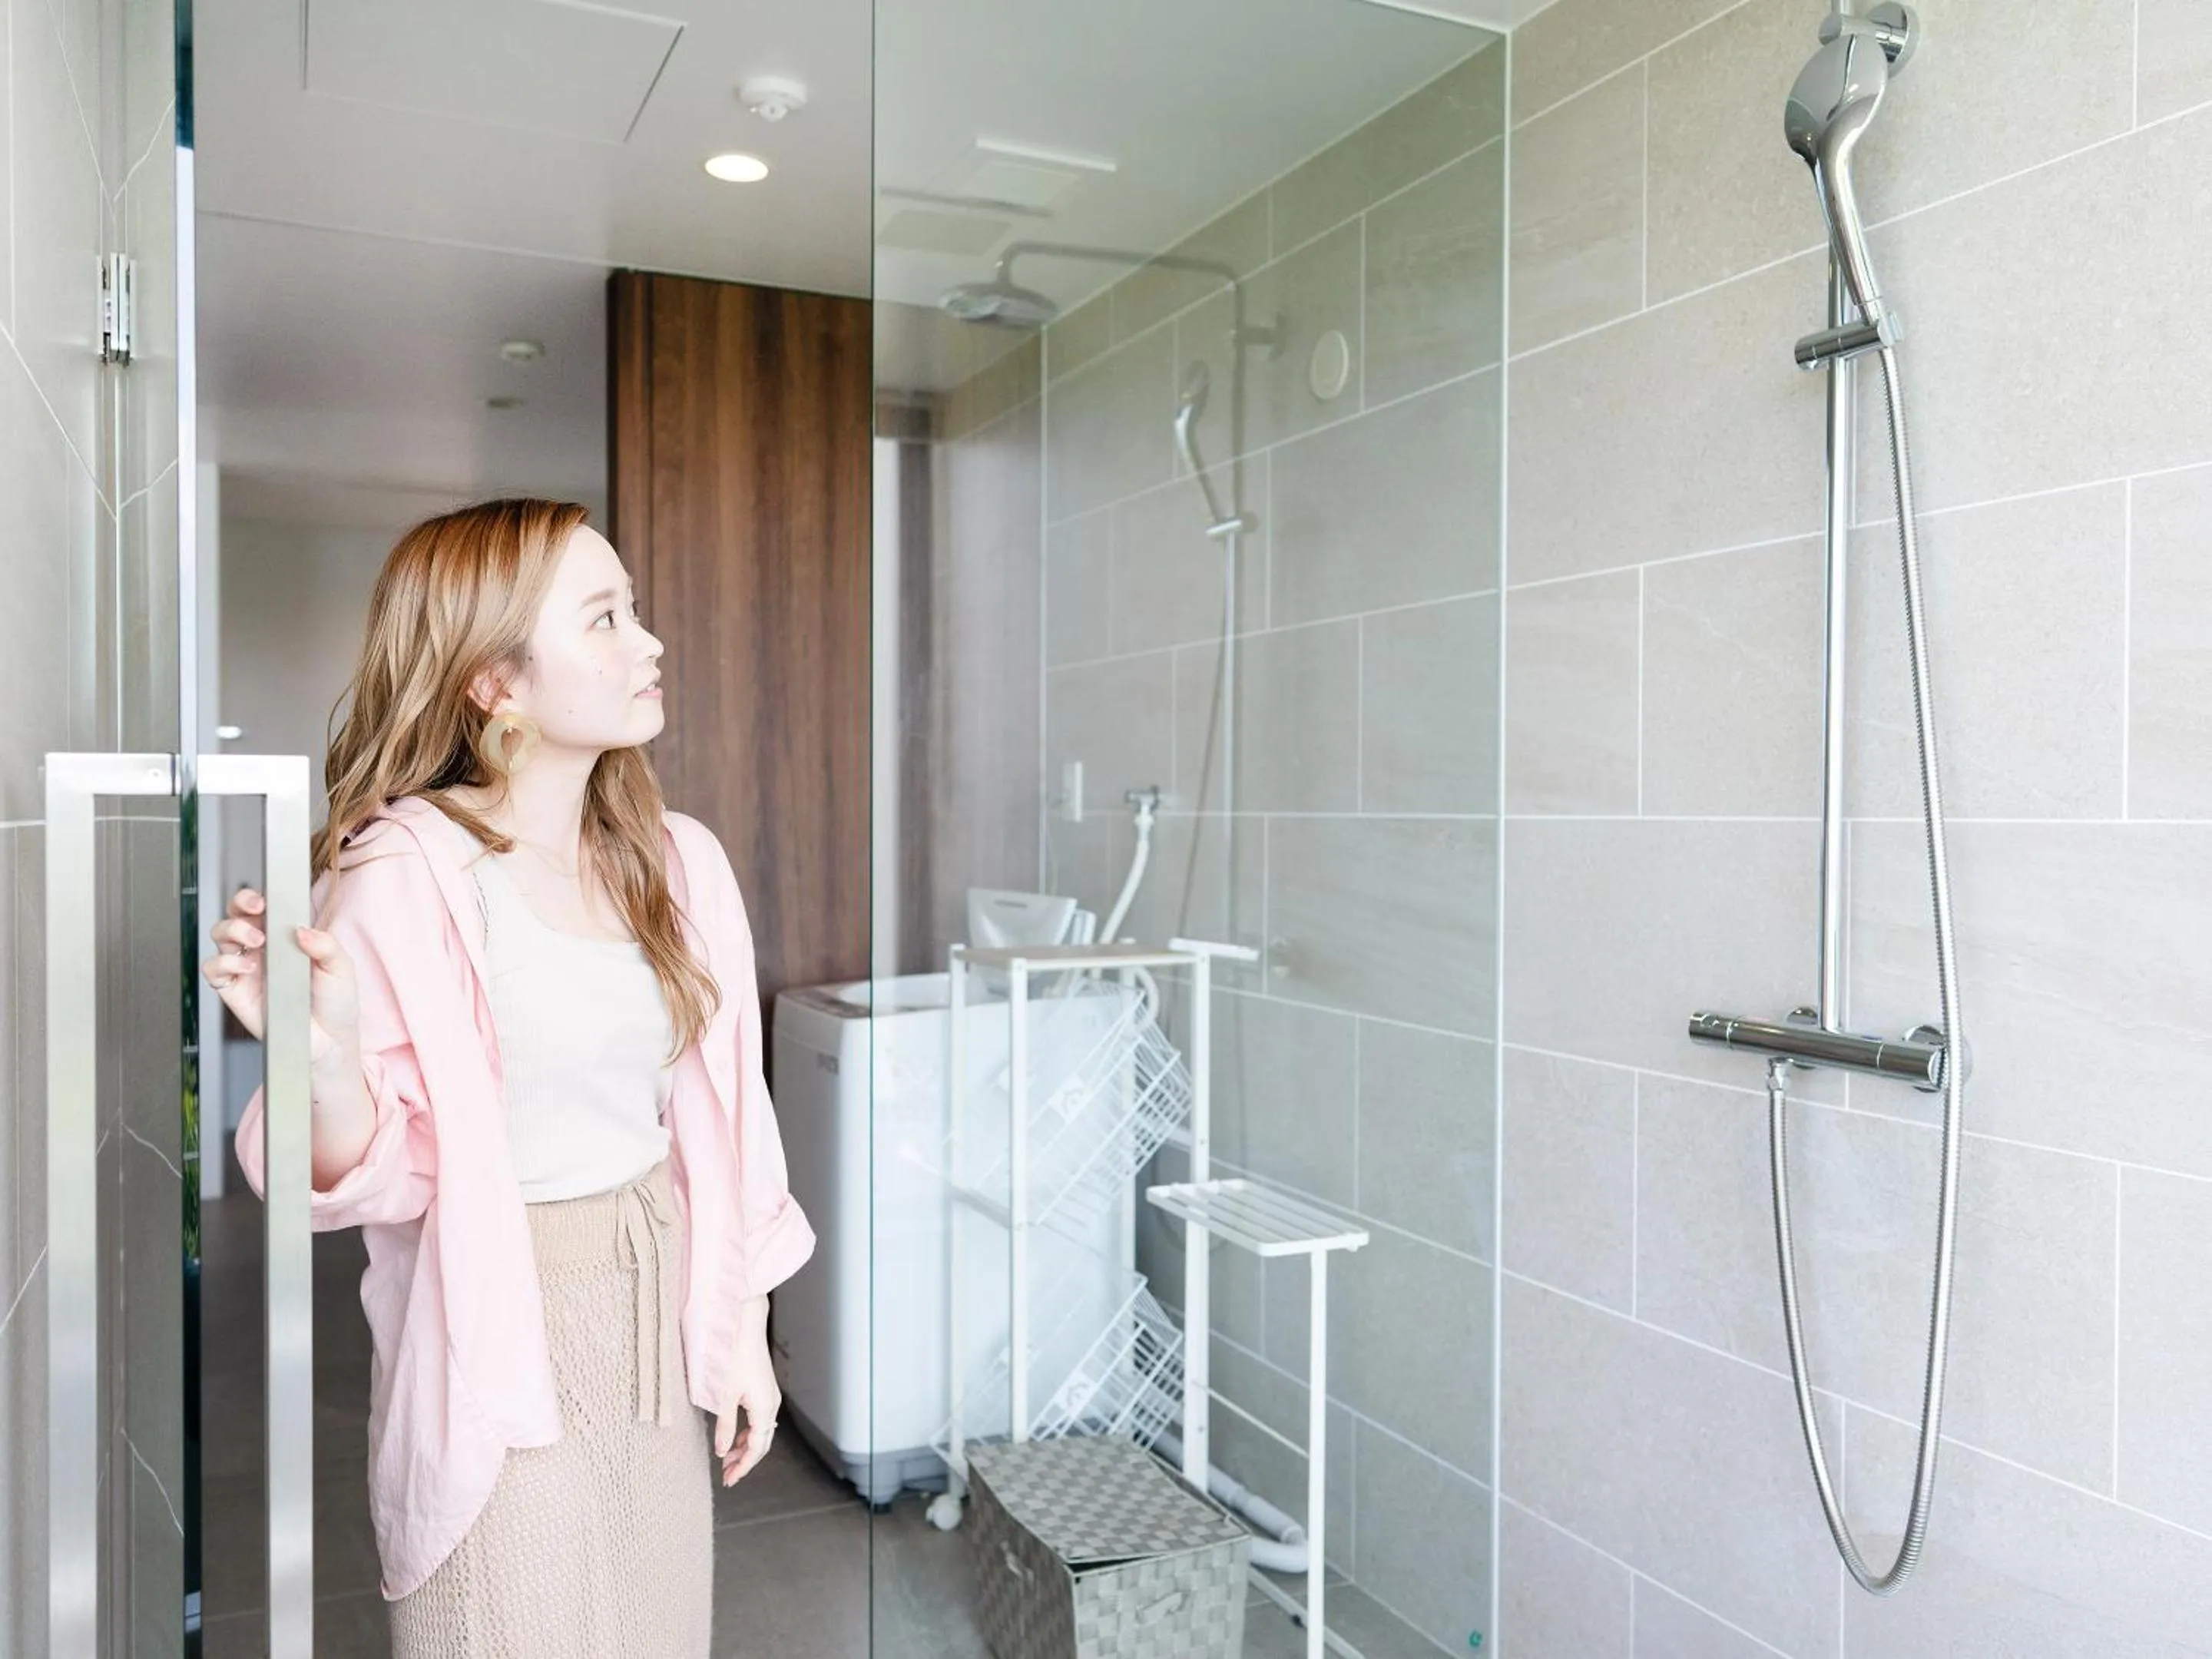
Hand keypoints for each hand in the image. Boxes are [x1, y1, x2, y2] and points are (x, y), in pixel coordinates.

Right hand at [202, 887, 360, 1067]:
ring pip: (219, 936)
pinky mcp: (235, 991)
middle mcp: (261, 949)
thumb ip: (324, 944)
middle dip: (239, 905)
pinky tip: (246, 966)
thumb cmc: (335, 1003)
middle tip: (257, 910)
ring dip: (233, 931)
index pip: (262, 907)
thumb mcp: (340, 967)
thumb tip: (300, 928)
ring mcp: (245, 968)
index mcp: (285, 937)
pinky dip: (223, 962)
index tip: (264, 898)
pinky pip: (213, 969)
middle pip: (235, 915)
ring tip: (257, 942)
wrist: (329, 1041)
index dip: (255, 897)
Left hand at [712, 1297, 779, 1486]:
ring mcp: (769, 1396)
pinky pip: (759, 1419)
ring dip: (745, 1446)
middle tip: (728, 1475)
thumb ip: (723, 1426)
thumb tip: (722, 1451)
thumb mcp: (724, 1395)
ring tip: (727, 1458)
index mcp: (764, 1409)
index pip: (756, 1448)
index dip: (743, 1467)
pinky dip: (747, 1432)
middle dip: (745, 1460)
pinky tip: (734, 1435)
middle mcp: (771, 1404)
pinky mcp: (763, 1388)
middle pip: (762, 1442)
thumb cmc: (734, 1355)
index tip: (729, 1480)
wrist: (744, 1324)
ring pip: (761, 1431)